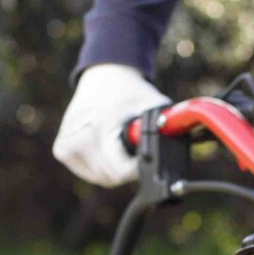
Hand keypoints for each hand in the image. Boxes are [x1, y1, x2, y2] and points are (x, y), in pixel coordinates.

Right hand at [54, 64, 164, 188]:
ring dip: (116, 167)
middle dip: (129, 167)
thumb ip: (169, 130)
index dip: (139, 170)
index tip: (146, 159)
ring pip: (103, 178)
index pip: (121, 172)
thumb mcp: (156, 109)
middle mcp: (79, 137)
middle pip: (113, 177)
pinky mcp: (61, 150)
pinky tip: (107, 146)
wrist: (105, 76)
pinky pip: (91, 172)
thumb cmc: (133, 94)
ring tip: (120, 143)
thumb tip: (191, 142)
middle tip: (134, 146)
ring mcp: (67, 145)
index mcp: (99, 128)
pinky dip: (102, 165)